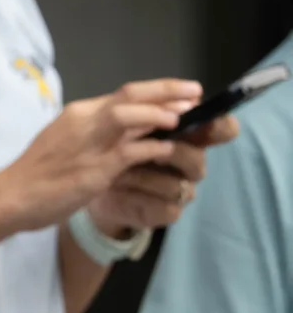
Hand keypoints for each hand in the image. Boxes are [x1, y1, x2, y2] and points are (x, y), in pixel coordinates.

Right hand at [0, 78, 201, 234]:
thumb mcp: (69, 142)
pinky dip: (151, 148)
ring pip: (127, 116)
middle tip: (195, 93)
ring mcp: (88, 144)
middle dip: (165, 92)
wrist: (12, 195)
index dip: (158, 90)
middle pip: (129, 96)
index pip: (124, 93)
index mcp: (78, 113)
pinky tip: (167, 150)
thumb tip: (133, 131)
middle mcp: (84, 121)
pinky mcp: (93, 169)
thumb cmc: (40, 171)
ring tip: (183, 117)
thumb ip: (98, 134)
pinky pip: (128, 152)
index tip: (184, 91)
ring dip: (158, 114)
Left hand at [90, 112, 240, 236]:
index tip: (209, 121)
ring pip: (176, 184)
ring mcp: (181, 190)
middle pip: (198, 158)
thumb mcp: (124, 122)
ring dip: (143, 175)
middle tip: (151, 149)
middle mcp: (190, 162)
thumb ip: (151, 110)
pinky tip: (118, 189)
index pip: (221, 130)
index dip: (221, 126)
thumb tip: (181, 100)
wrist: (91, 184)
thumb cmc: (115, 145)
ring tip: (117, 170)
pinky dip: (137, 195)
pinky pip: (163, 205)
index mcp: (186, 134)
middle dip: (173, 152)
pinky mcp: (168, 212)